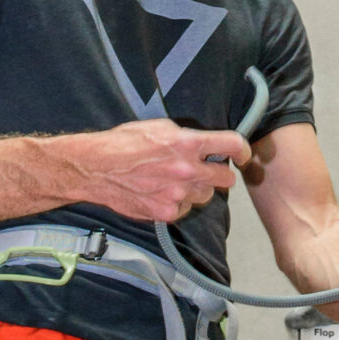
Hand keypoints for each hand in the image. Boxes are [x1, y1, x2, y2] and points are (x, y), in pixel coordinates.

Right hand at [83, 120, 250, 223]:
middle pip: (226, 178)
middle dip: (221, 173)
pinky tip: (163, 192)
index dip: (242, 150)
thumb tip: (206, 144)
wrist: (96, 168)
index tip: (242, 154)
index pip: (232, 145)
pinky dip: (179, 203)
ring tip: (177, 181)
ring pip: (206, 196)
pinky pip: (185, 209)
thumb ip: (186, 137)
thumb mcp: (159, 127)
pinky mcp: (166, 212)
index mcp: (187, 143)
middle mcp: (187, 170)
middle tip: (209, 170)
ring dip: (198, 189)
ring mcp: (178, 194)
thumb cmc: (123, 143)